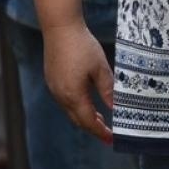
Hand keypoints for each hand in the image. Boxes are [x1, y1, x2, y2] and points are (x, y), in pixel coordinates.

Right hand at [42, 22, 113, 143]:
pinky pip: (65, 101)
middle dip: (93, 128)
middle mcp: (61, 95)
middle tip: (108, 134)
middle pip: (77, 119)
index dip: (100, 132)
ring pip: (70, 111)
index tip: (112, 139)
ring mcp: (54, 88)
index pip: (88, 121)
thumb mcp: (101, 68)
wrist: (60, 29)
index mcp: (73, 95)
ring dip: (85, 118)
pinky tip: (87, 104)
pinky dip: (77, 107)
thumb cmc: (82, 46)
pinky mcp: (53, 80)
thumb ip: (108, 90)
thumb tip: (116, 108)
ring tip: (101, 121)